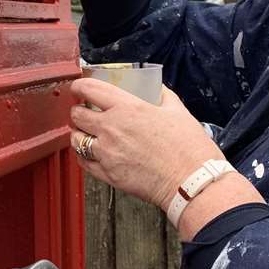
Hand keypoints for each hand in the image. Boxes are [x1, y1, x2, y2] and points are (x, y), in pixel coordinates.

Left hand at [69, 78, 224, 208]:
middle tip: (85, 111)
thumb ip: (162, 96)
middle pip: (76, 114)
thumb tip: (156, 89)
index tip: (79, 88)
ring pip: (76, 139)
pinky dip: (84, 155)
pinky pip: (83, 162)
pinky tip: (92, 153)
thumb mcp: (177, 111)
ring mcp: (107, 153)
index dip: (79, 86)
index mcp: (126, 108)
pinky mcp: (108, 174)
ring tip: (88, 133)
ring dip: (79, 133)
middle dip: (78, 110)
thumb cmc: (188, 148)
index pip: (89, 90)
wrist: (192, 182)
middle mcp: (111, 129)